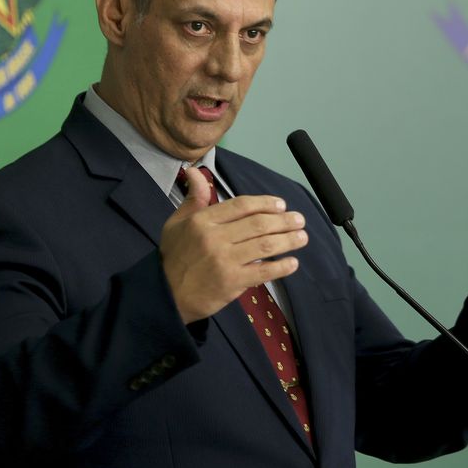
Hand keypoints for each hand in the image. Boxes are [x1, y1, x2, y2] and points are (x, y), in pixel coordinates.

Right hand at [160, 167, 307, 322]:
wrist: (165, 296)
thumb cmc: (174, 257)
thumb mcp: (176, 223)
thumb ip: (194, 199)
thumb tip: (195, 171)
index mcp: (202, 221)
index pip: (241, 205)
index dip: (265, 203)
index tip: (281, 205)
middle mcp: (215, 238)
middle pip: (258, 224)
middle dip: (284, 220)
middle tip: (299, 220)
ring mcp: (224, 261)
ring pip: (264, 245)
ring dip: (288, 240)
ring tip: (302, 237)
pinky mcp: (232, 282)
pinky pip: (262, 272)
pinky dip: (281, 267)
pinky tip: (293, 263)